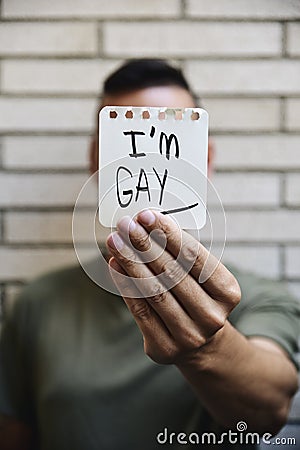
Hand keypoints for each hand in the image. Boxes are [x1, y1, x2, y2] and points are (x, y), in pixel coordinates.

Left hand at [106, 210, 240, 364]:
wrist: (201, 343)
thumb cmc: (198, 296)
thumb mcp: (203, 276)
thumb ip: (182, 254)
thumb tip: (147, 225)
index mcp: (228, 292)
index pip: (195, 257)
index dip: (169, 234)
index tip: (147, 216)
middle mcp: (212, 316)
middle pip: (172, 273)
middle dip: (144, 244)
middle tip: (125, 224)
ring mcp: (189, 336)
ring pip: (153, 291)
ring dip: (130, 262)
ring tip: (115, 241)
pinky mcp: (164, 348)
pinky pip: (140, 310)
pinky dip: (125, 285)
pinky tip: (115, 265)